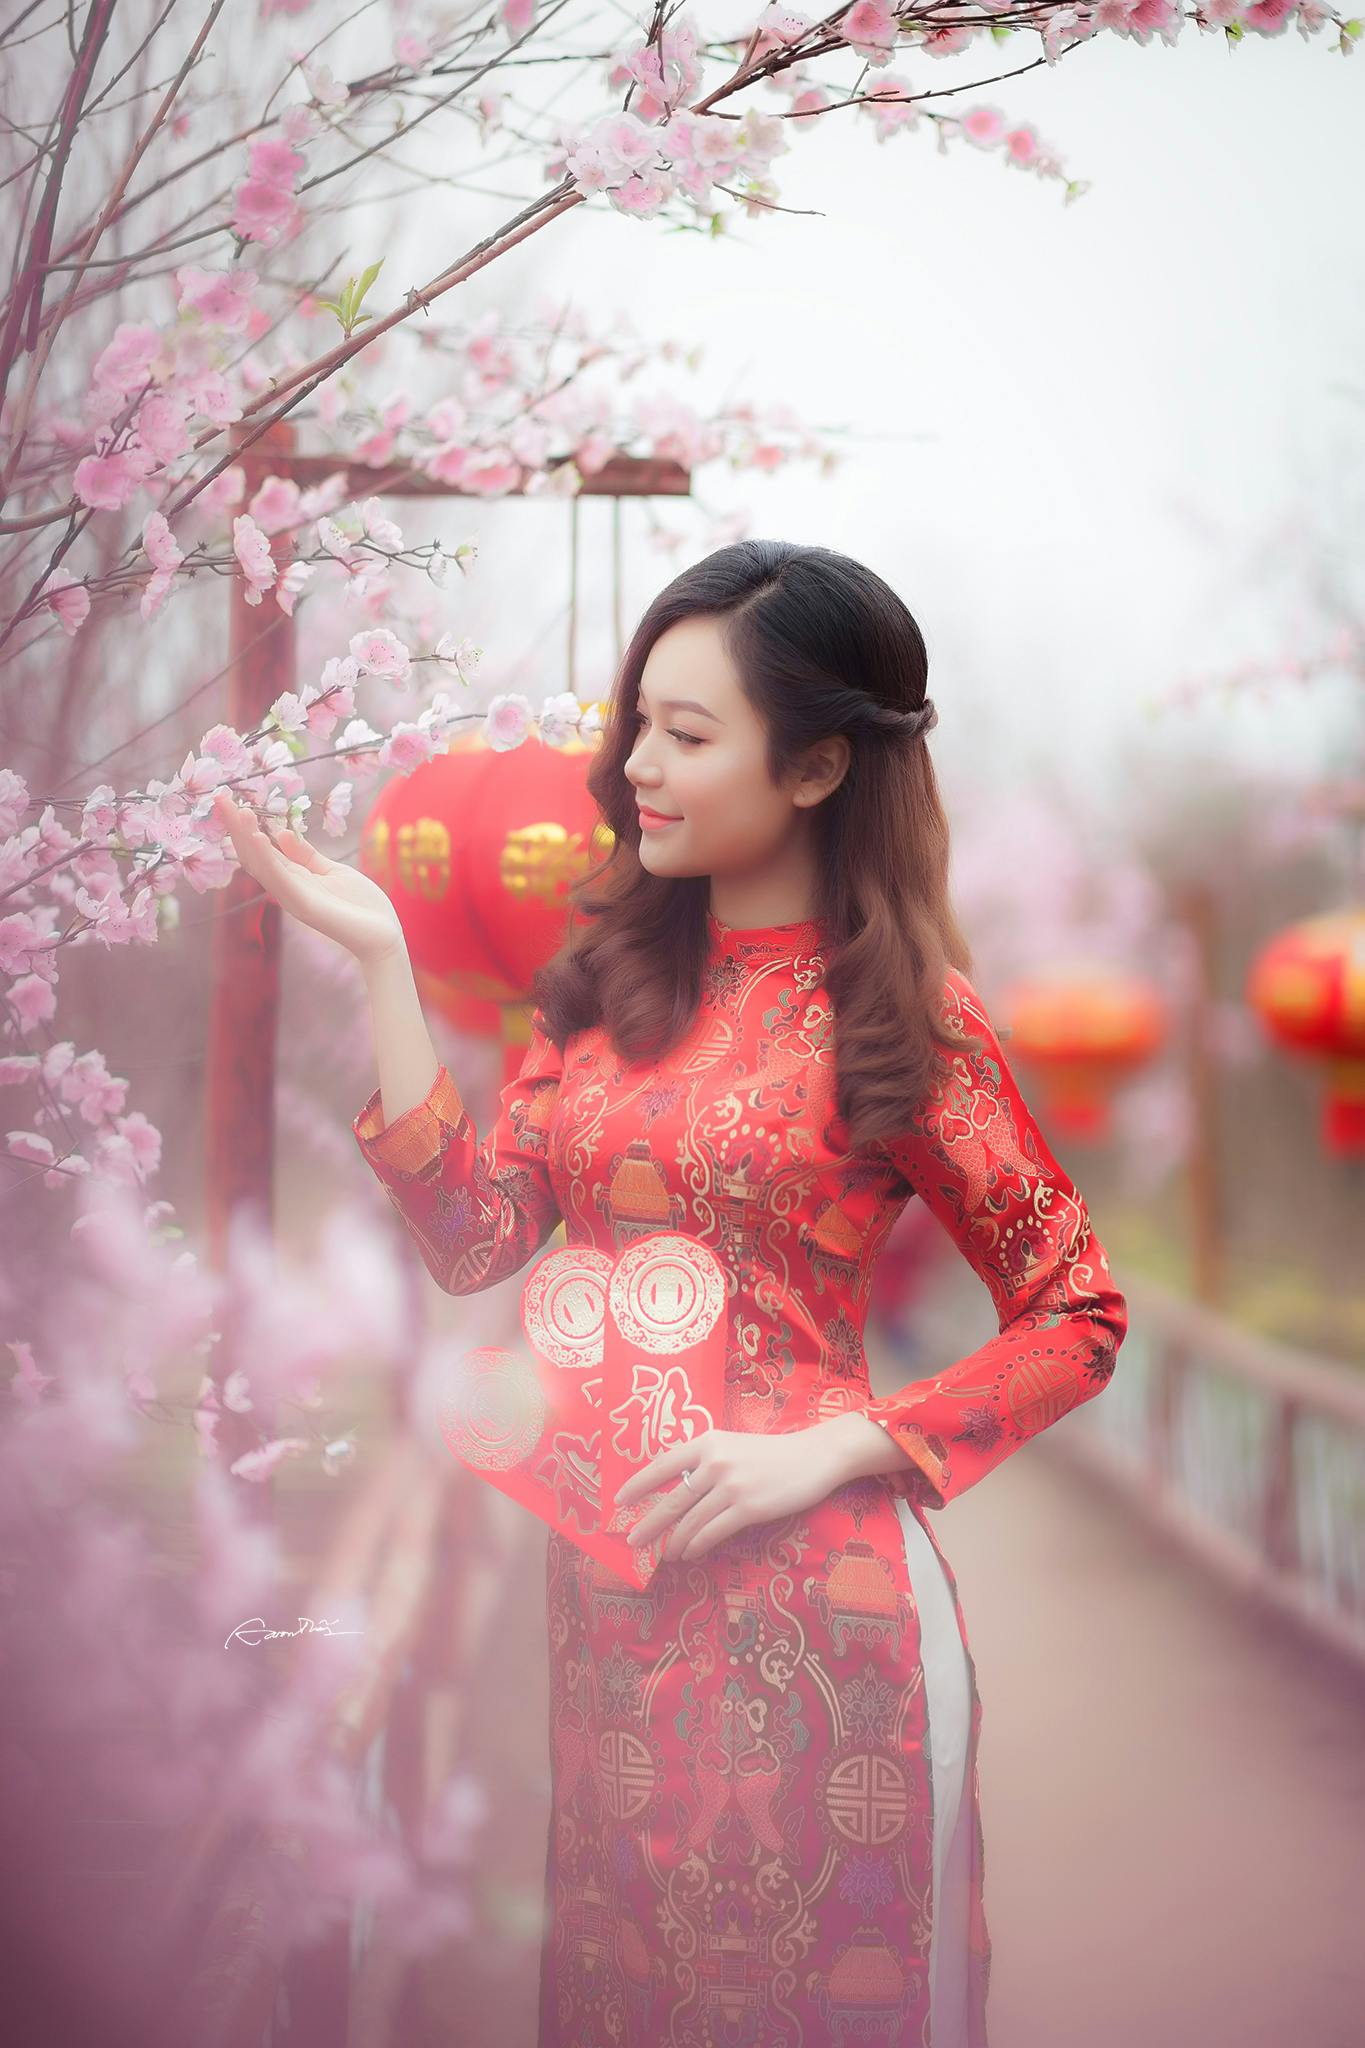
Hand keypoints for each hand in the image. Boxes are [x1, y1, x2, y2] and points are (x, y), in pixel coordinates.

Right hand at [212, 788, 404, 967]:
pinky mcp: (304, 904)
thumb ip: (306, 856)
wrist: (384, 937)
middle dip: (237, 827)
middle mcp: (286, 888)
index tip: (231, 802)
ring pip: (261, 864)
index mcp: (293, 878)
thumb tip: (283, 834)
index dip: (245, 827)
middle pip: (253, 855)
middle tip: (220, 798)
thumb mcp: (332, 871)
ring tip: (236, 811)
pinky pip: (280, 877)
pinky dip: (267, 856)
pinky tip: (257, 836)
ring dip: (247, 837)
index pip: (262, 849)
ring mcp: (292, 897)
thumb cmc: (361, 906)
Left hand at [613, 1425, 848, 1563]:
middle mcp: (715, 1462)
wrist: (813, 1457)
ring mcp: (731, 1485)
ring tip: (664, 1554)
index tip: (619, 1502)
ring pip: (690, 1521)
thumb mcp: (733, 1446)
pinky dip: (696, 1546)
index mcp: (707, 1442)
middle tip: (632, 1541)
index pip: (662, 1465)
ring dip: (673, 1542)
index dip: (637, 1485)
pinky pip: (712, 1532)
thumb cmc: (772, 1453)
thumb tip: (675, 1489)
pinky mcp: (748, 1508)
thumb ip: (706, 1461)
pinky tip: (689, 1554)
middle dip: (648, 1524)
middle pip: (671, 1500)